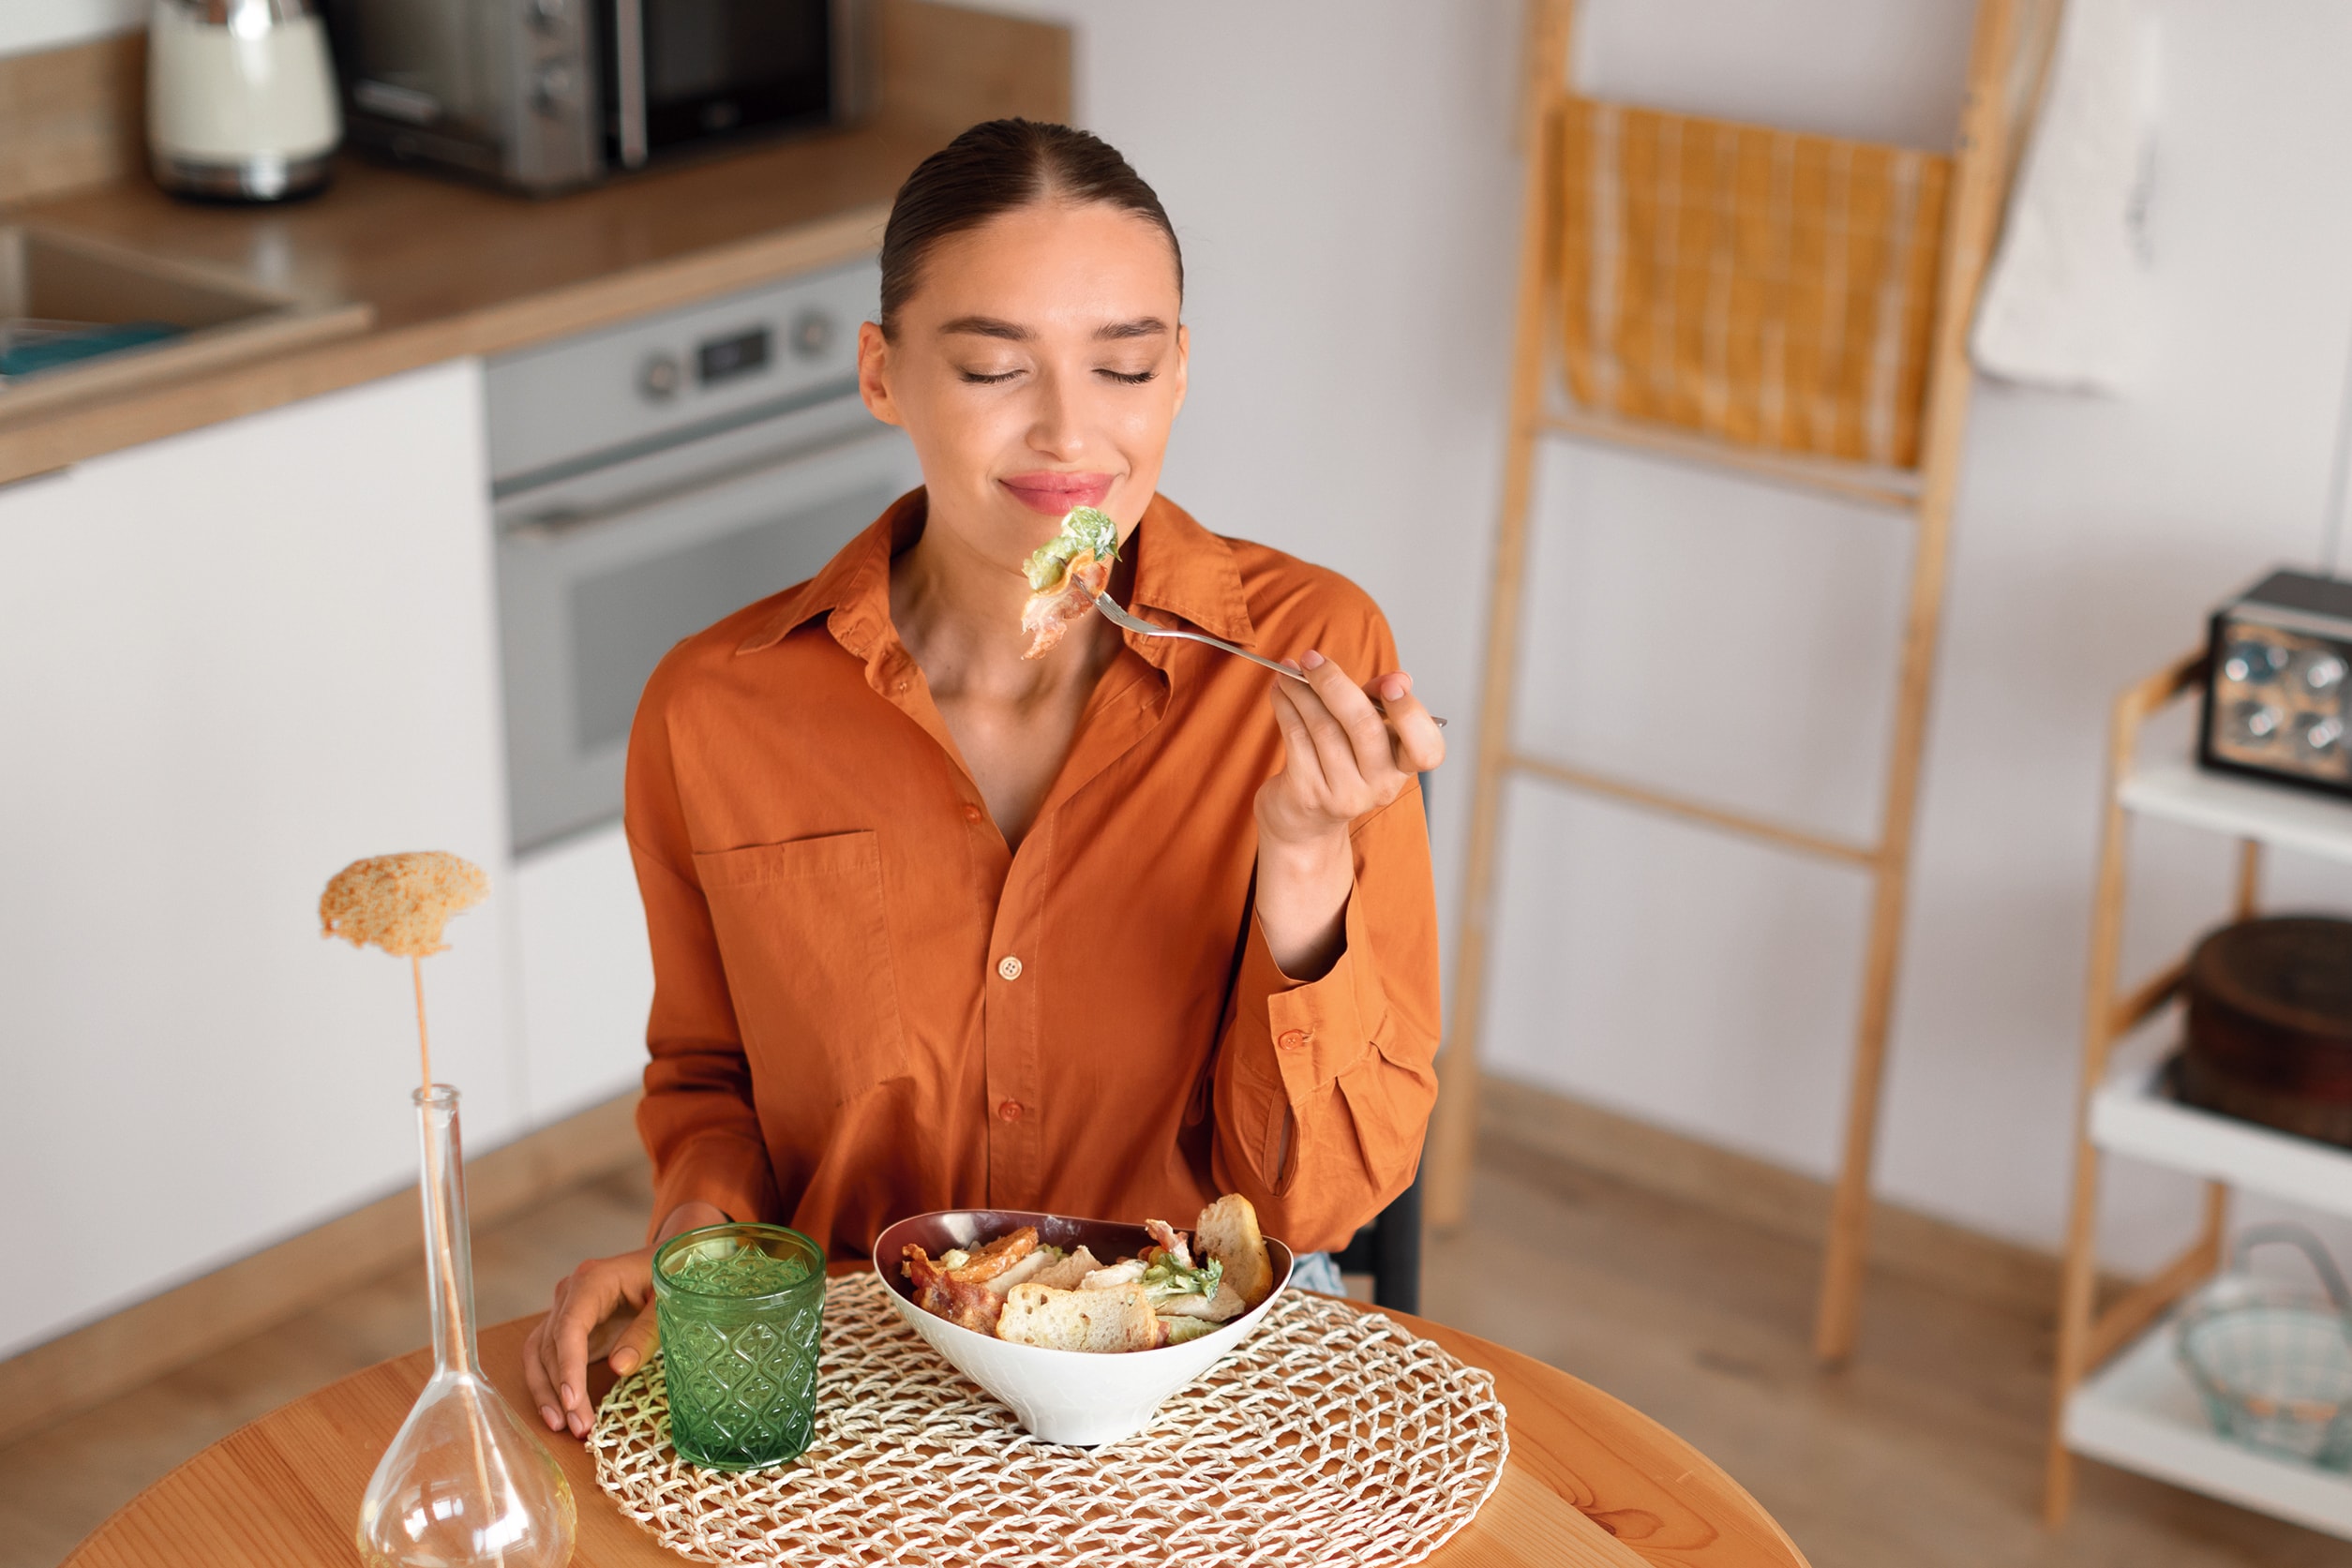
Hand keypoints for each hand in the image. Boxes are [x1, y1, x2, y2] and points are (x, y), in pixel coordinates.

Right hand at [521, 1200, 725, 1437]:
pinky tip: (558, 1412)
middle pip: (551, 1345)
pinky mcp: (567, 1327)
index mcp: (593, 1280)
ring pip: (540, 1354)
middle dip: (561, 1389)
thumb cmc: (671, 1276)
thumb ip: (646, 1331)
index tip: (573, 1401)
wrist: (667, 1260)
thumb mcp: (668, 1301)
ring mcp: (564, 1309)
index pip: (569, 1326)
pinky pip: (547, 1356)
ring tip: (562, 1427)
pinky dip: (549, 1384)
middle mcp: (570, 1293)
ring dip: (547, 1391)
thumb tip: (619, 1368)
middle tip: (578, 1427)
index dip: (568, 1366)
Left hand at [1254, 652, 1444, 975]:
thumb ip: (1380, 701)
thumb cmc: (1341, 762)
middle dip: (1334, 684)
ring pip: (1322, 727)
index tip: (1390, 684)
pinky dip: (1285, 707)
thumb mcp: (1367, 733)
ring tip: (1287, 671)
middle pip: (1363, 727)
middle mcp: (1379, 785)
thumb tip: (1399, 677)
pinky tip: (1280, 692)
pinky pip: (1297, 738)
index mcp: (1403, 767)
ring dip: (1301, 691)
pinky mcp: (1309, 794)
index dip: (1411, 716)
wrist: (1305, 820)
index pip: (1426, 749)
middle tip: (1312, 658)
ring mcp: (1343, 793)